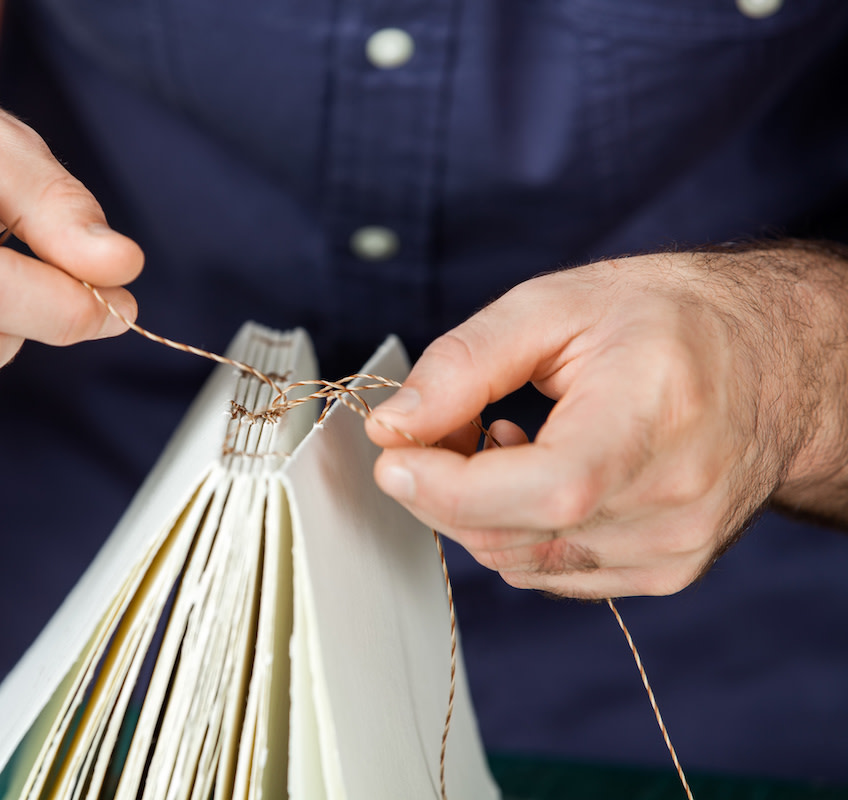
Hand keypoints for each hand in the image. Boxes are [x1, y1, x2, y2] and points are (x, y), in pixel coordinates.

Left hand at [367, 248, 847, 597]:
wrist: (773, 359)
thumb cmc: (670, 319)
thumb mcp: (555, 305)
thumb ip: (464, 364)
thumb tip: (392, 427)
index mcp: (652, 424)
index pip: (538, 491)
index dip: (443, 485)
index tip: (392, 452)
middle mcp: (671, 506)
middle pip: (510, 535)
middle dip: (442, 487)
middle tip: (438, 424)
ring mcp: (671, 551)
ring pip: (516, 562)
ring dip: (476, 507)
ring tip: (503, 434)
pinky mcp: (664, 573)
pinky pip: (547, 573)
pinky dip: (515, 528)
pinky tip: (538, 470)